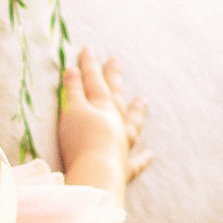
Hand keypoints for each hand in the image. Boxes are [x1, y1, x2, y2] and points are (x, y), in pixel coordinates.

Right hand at [58, 45, 149, 191]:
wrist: (95, 173)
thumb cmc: (80, 141)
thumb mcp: (71, 111)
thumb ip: (73, 91)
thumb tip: (73, 70)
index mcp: (102, 108)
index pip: (94, 81)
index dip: (89, 65)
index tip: (88, 49)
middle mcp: (116, 124)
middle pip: (115, 96)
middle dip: (113, 78)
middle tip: (116, 61)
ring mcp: (122, 145)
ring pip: (131, 124)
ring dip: (136, 112)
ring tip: (143, 101)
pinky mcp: (123, 168)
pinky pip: (136, 162)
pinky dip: (143, 158)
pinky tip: (151, 154)